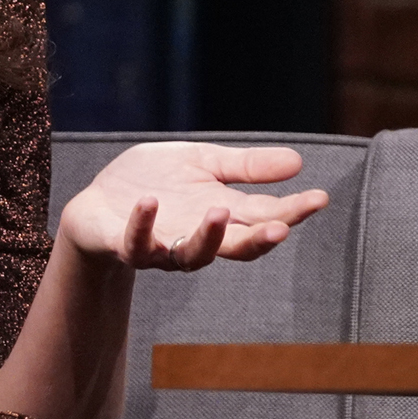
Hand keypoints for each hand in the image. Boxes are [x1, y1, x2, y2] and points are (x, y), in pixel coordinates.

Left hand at [58, 142, 329, 273]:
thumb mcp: (203, 164)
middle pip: (237, 247)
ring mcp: (162, 246)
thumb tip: (298, 162)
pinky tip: (150, 201)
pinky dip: (144, 224)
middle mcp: (197, 237)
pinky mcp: (125, 246)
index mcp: (221, 215)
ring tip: (220, 210)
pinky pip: (136, 244)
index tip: (319, 198)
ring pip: (190, 256)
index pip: (264, 217)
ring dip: (207, 237)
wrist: (98, 202)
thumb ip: (245, 167)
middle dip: (260, 239)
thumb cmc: (155, 184)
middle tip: (282, 227)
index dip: (293, 211)